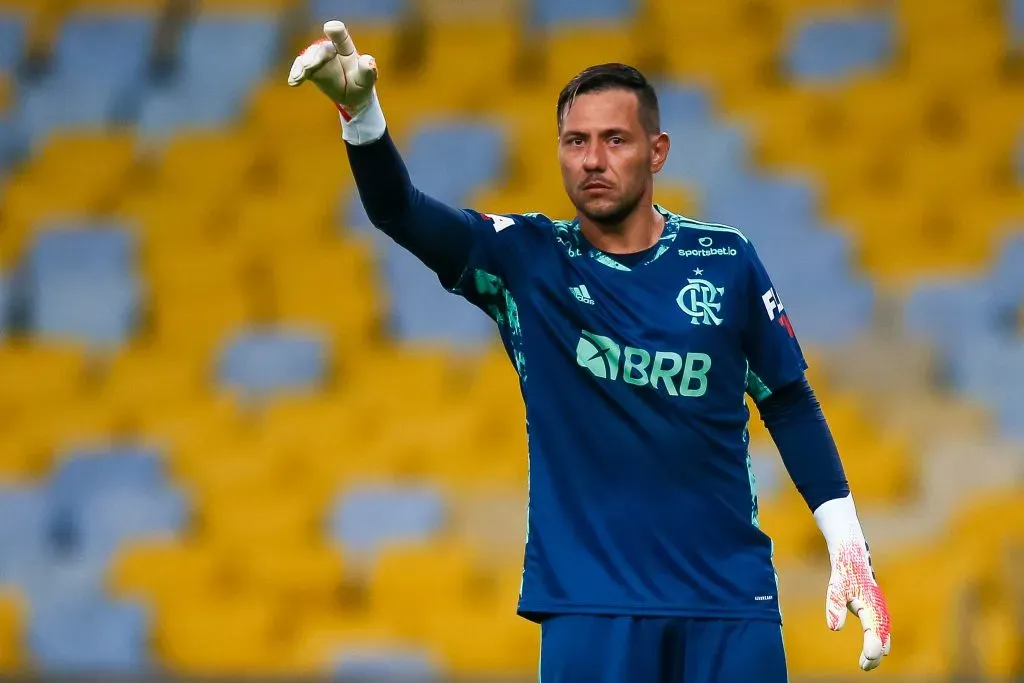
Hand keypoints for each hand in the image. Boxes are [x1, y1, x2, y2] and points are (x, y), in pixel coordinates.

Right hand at [287, 21, 377, 117]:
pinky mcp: (310, 69)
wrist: (352, 96)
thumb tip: (368, 61)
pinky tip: (293, 82)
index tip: (329, 28)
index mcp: (346, 48)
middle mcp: (330, 50)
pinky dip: (296, 74)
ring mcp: (319, 59)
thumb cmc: (361, 83)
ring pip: (308, 58)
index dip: (336, 31)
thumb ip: (368, 71)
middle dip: (314, 57)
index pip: (341, 37)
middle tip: (308, 66)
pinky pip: (300, 69)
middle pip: (321, 49)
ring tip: (298, 77)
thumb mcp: (367, 80)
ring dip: (302, 66)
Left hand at [825, 537, 891, 670]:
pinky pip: (881, 629)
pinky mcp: (877, 608)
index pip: (874, 629)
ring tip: (865, 664)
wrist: (853, 556)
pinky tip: (871, 652)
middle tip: (864, 666)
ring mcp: (880, 608)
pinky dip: (878, 641)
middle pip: (882, 635)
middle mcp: (879, 607)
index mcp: (870, 603)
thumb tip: (835, 628)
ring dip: (877, 649)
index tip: (868, 657)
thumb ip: (835, 607)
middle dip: (875, 652)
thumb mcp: (836, 588)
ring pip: (883, 633)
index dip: (873, 644)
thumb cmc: (844, 573)